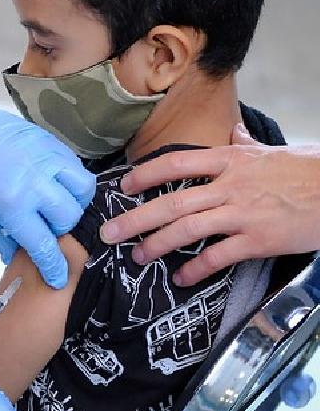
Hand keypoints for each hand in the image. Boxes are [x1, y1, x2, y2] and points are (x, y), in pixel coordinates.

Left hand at [0, 87, 94, 288]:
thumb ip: (1, 243)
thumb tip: (20, 259)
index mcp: (12, 204)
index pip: (44, 244)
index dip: (54, 266)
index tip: (58, 276)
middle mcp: (33, 180)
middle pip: (68, 217)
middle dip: (59, 230)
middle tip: (43, 228)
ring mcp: (43, 157)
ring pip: (82, 189)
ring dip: (72, 203)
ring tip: (54, 206)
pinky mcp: (46, 140)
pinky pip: (74, 164)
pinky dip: (71, 179)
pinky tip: (54, 185)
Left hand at [99, 123, 319, 285]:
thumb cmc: (307, 170)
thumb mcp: (271, 151)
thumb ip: (245, 145)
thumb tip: (233, 132)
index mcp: (229, 161)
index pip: (176, 163)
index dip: (146, 174)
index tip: (123, 186)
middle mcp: (230, 186)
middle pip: (172, 202)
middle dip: (136, 219)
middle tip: (109, 232)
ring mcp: (243, 214)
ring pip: (188, 229)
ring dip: (157, 244)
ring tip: (137, 256)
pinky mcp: (259, 240)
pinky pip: (218, 256)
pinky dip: (196, 268)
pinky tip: (181, 278)